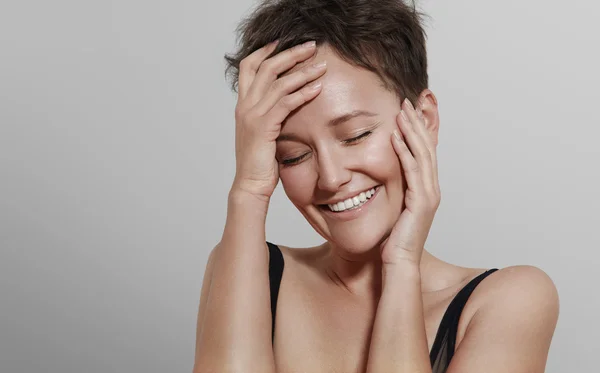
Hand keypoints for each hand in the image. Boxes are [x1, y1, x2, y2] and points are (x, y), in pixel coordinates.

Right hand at [232, 40, 326, 200]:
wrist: (251, 185)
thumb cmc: (260, 162)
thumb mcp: (263, 132)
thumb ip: (270, 115)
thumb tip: (285, 104)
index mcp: (243, 104)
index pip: (249, 66)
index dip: (265, 51)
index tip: (283, 41)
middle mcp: (245, 106)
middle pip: (266, 67)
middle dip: (290, 54)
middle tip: (311, 46)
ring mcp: (252, 115)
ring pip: (278, 83)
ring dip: (302, 71)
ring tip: (322, 65)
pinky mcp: (263, 127)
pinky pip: (285, 103)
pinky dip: (302, 93)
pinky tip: (317, 88)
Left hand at [380, 98, 440, 265]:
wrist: (400, 263)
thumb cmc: (394, 239)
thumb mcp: (394, 208)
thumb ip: (394, 190)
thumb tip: (380, 176)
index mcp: (425, 188)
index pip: (425, 151)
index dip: (419, 129)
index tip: (410, 110)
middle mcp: (431, 188)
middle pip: (427, 147)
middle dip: (418, 122)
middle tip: (408, 101)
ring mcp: (429, 194)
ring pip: (423, 154)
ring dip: (412, 130)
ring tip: (402, 111)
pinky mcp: (421, 202)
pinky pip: (412, 171)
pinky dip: (404, 151)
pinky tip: (395, 137)